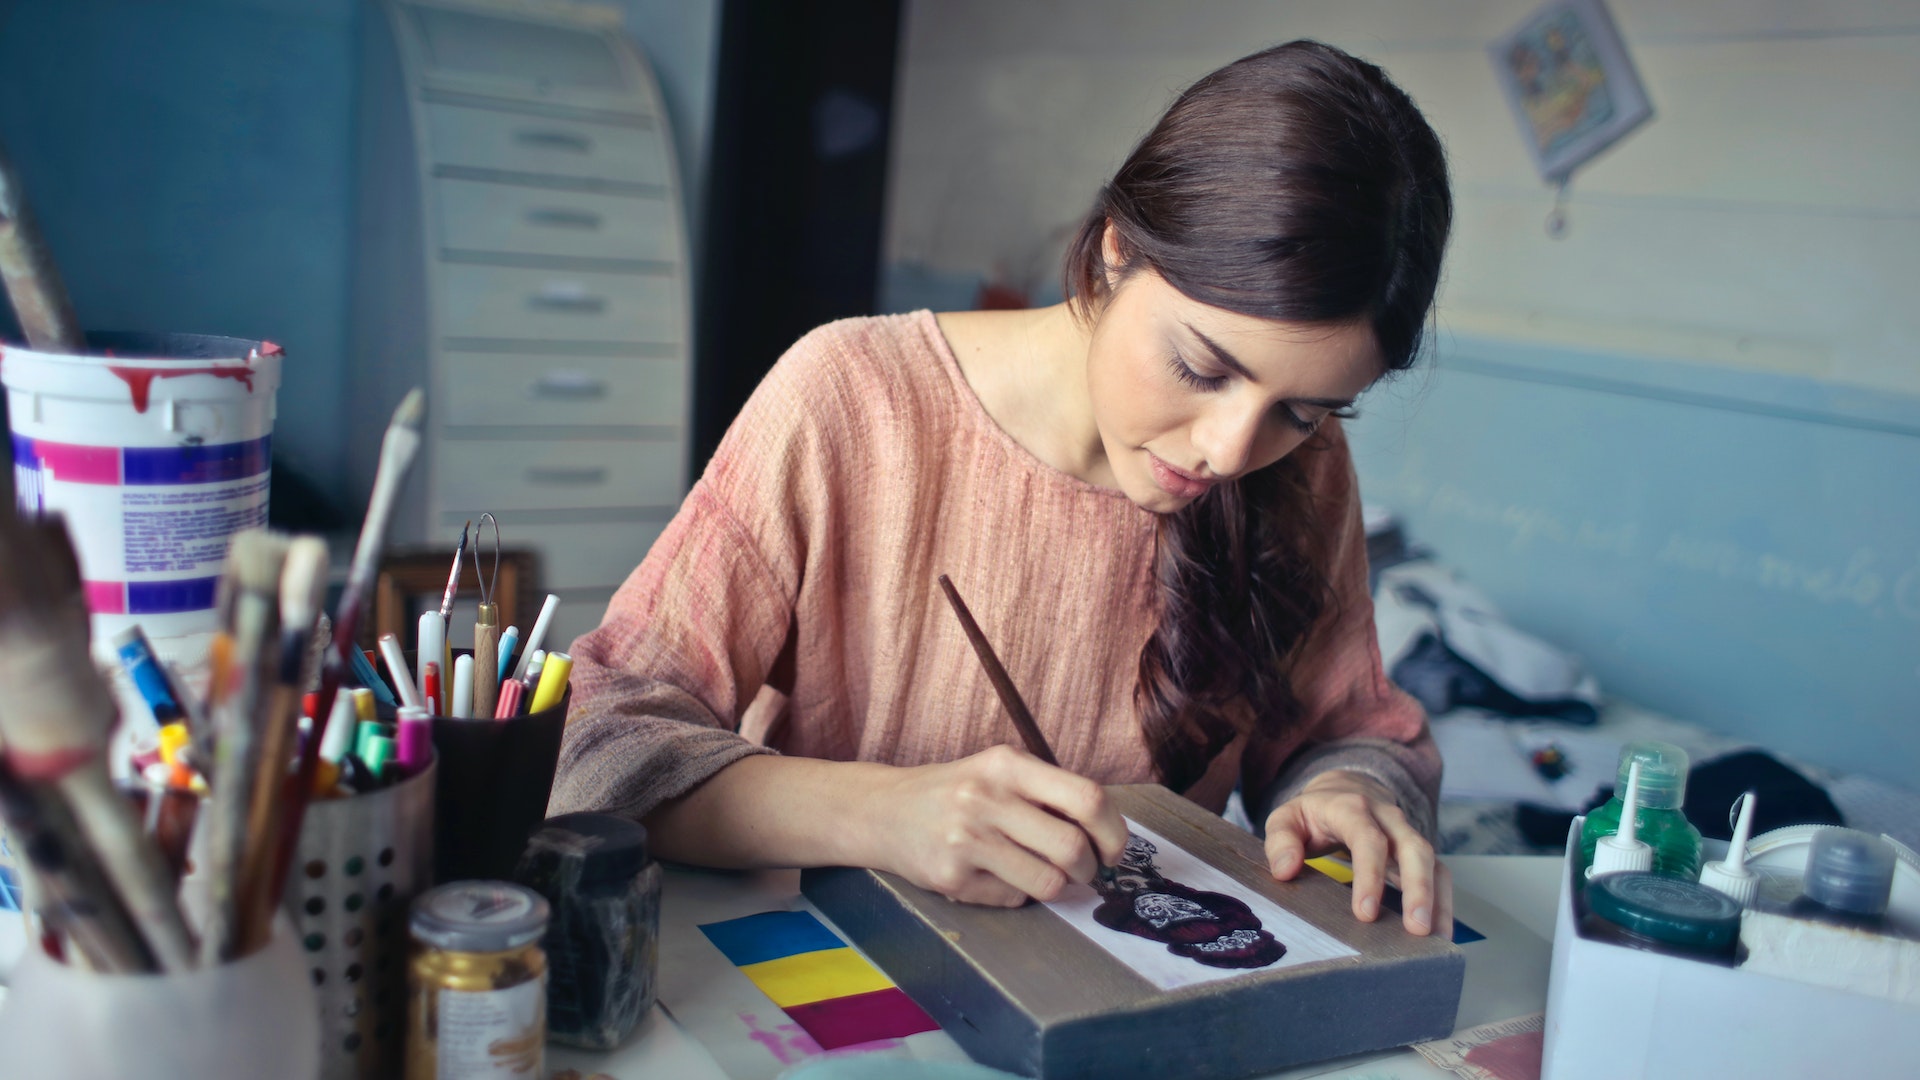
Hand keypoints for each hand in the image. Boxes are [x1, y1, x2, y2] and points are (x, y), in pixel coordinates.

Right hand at [871, 744, 1128, 906]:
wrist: (882, 811)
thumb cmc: (956, 792)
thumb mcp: (999, 771)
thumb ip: (1048, 793)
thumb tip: (1109, 836)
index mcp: (1007, 764)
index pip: (1087, 797)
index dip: (1114, 832)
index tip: (1114, 850)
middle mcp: (986, 798)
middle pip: (1073, 848)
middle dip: (1090, 870)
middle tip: (1085, 871)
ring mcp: (966, 839)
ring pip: (1048, 882)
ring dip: (1058, 886)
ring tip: (1044, 875)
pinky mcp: (951, 877)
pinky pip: (1013, 898)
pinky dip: (1017, 893)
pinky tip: (996, 875)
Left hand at [1262, 770, 1451, 936]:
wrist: (1345, 788)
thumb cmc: (1313, 812)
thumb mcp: (1286, 818)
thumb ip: (1280, 841)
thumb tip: (1285, 871)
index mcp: (1352, 808)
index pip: (1367, 838)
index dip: (1370, 875)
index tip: (1366, 914)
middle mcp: (1388, 818)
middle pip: (1413, 848)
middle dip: (1418, 889)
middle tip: (1416, 929)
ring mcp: (1407, 833)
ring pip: (1433, 862)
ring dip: (1438, 901)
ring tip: (1437, 940)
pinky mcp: (1418, 852)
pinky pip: (1440, 874)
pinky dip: (1444, 903)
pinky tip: (1441, 934)